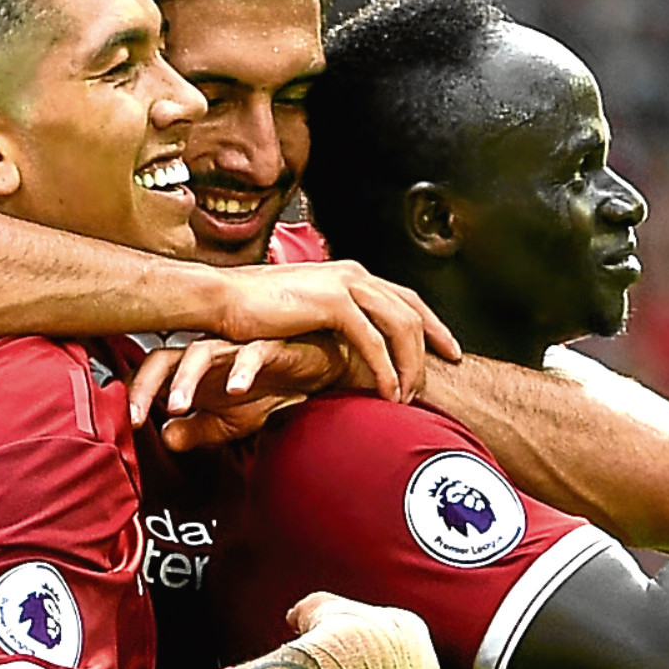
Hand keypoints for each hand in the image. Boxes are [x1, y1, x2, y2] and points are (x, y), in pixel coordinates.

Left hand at [126, 335, 347, 447]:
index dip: (136, 393)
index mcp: (193, 370)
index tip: (128, 423)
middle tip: (138, 416)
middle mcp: (209, 353)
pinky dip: (243, 369)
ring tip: (179, 406)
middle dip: (147, 384)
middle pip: (165, 356)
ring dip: (186, 379)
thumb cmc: (269, 389)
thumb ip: (196, 431)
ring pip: (201, 351)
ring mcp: (237, 347)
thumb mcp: (228, 423)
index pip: (153, 372)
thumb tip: (165, 439)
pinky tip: (237, 389)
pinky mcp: (271, 346)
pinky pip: (253, 352)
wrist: (317, 375)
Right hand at [209, 261, 461, 403]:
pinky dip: (385, 369)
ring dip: (409, 363)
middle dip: (433, 343)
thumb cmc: (253, 310)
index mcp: (349, 274)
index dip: (431, 323)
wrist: (221, 299)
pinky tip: (387, 391)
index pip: (404, 297)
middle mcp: (354, 274)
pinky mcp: (333, 304)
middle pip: (412, 309)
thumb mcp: (303, 311)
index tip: (447, 349)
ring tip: (409, 394)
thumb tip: (344, 342)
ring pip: (400, 326)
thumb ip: (330, 321)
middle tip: (443, 371)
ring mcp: (345, 285)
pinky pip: (373, 341)